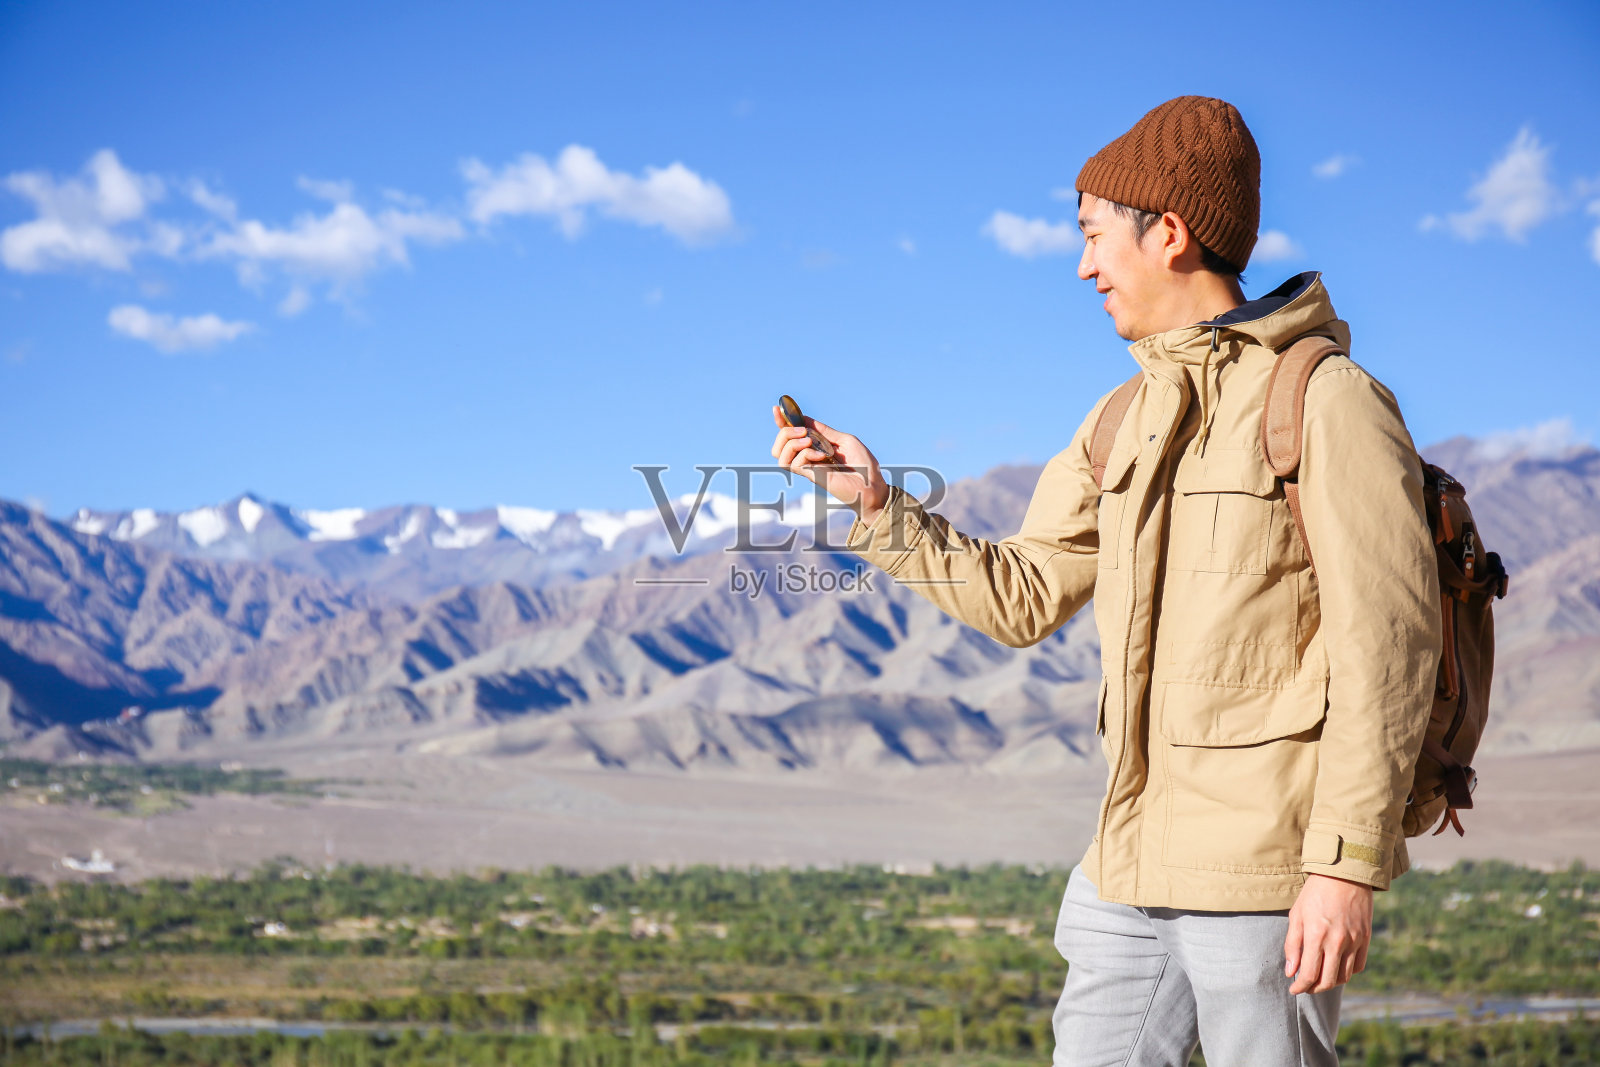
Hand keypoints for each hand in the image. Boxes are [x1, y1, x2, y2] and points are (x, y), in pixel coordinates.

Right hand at [769, 406, 890, 524]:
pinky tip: (821, 455)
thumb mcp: (844, 440)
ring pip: (780, 455)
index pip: (791, 436)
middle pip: (778, 445)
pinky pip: (794, 463)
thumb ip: (824, 431)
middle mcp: (808, 458)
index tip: (777, 409)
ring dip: (791, 442)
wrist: (872, 485)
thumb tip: (805, 419)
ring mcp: (808, 468)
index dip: (781, 422)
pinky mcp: (811, 476)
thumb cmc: (863, 464)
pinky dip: (805, 453)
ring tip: (809, 440)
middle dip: (785, 431)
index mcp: (815, 448)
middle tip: (803, 431)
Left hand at [1284, 873, 1372, 993]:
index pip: (1309, 974)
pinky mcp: (1366, 939)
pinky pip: (1358, 966)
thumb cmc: (1315, 893)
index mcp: (1316, 936)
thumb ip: (1292, 945)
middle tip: (1305, 987)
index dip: (1300, 987)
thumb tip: (1290, 971)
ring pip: (1344, 977)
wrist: (1344, 874)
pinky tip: (1336, 968)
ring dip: (1331, 983)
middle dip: (1314, 989)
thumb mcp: (1297, 915)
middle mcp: (1337, 942)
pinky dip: (1347, 973)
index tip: (1294, 989)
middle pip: (1328, 981)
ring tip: (1320, 978)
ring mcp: (1354, 941)